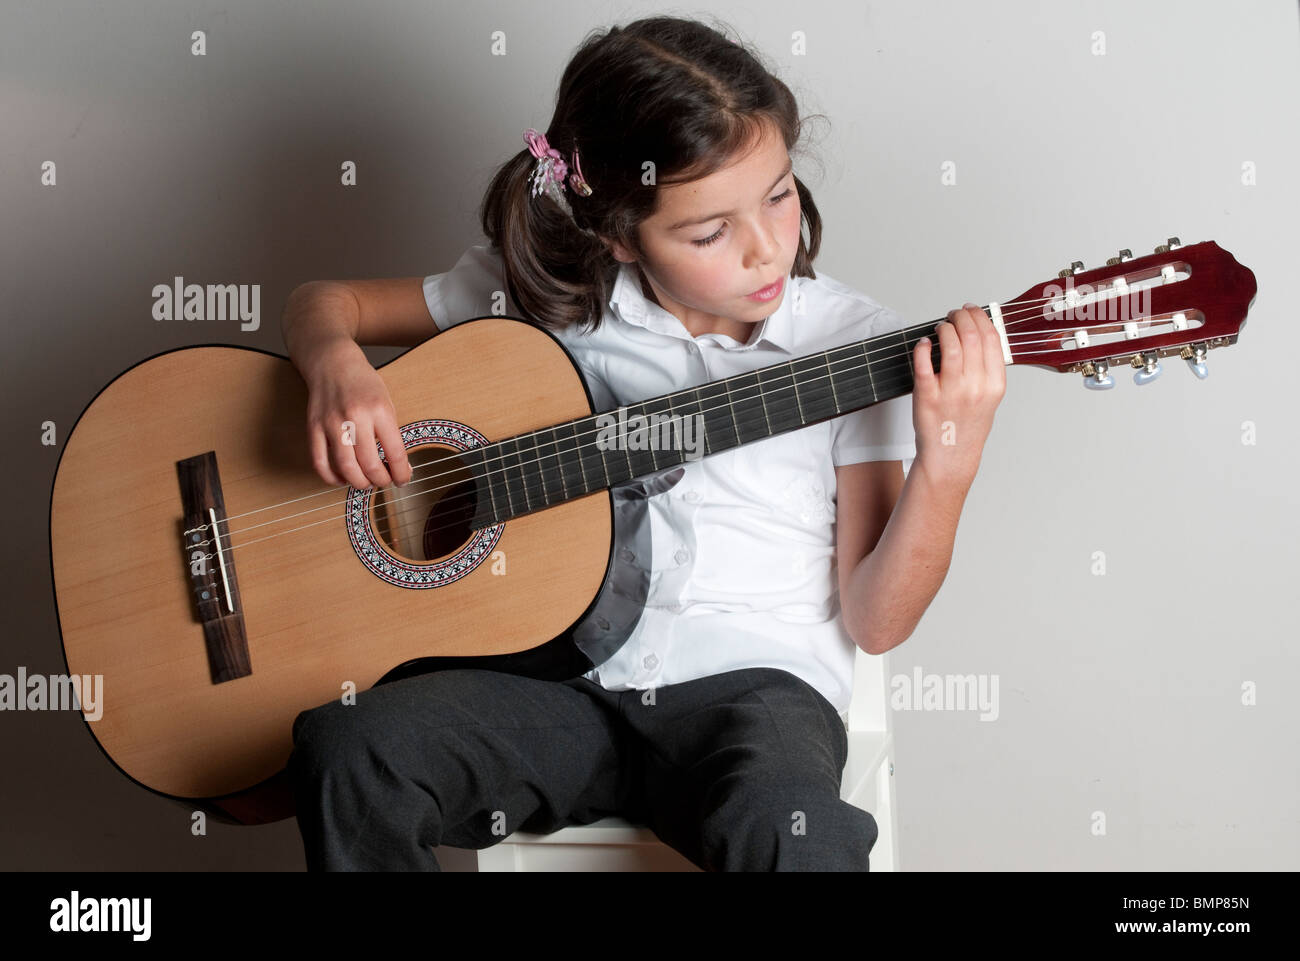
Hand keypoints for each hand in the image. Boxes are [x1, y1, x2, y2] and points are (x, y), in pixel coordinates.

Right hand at [304, 340, 411, 488]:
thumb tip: (398, 465)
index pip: (395, 452)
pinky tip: (342, 479)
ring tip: (366, 482)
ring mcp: (332, 423)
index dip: (402, 473)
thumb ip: (390, 432)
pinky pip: (319, 462)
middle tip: (385, 481)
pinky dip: (331, 477)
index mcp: (379, 409)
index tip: (404, 479)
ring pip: (345, 467)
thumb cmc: (363, 383)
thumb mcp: (386, 401)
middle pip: (370, 464)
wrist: (332, 362)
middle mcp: (355, 416)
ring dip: (359, 483)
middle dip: (381, 481)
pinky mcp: (314, 427)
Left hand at [911, 302, 1005, 486]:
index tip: (972, 311)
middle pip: (971, 336)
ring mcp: (950, 392)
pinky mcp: (927, 397)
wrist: (950, 456)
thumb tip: (980, 332)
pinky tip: (923, 344)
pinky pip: (923, 364)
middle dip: (961, 317)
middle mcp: (975, 387)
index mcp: (994, 385)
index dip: (980, 317)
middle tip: (954, 314)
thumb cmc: (968, 425)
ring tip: (941, 328)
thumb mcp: (990, 397)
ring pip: (949, 345)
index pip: (991, 338)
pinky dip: (922, 348)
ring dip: (944, 328)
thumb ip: (988, 368)